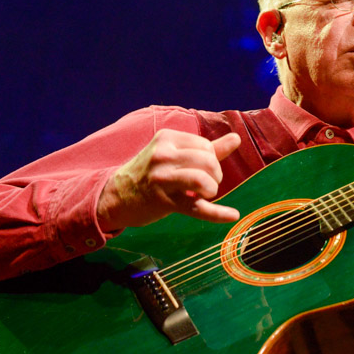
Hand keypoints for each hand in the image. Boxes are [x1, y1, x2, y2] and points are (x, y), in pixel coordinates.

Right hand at [97, 130, 241, 230]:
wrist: (115, 196)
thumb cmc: (151, 172)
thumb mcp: (174, 154)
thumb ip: (208, 147)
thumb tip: (237, 139)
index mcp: (167, 138)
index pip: (206, 146)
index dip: (211, 160)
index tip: (201, 170)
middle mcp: (163, 155)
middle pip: (208, 161)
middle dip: (214, 175)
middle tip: (204, 185)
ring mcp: (162, 179)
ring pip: (204, 180)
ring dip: (211, 190)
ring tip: (203, 194)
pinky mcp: (163, 202)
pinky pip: (197, 208)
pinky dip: (218, 213)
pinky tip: (232, 215)